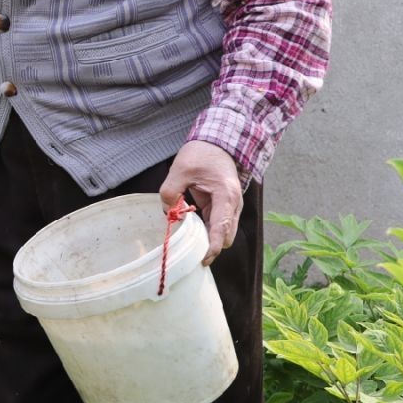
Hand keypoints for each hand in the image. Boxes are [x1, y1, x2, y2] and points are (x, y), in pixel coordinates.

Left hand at [159, 140, 242, 264]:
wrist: (217, 143)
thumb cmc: (201, 154)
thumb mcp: (180, 170)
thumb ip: (171, 192)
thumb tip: (169, 213)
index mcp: (226, 195)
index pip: (222, 229)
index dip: (213, 247)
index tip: (202, 259)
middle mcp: (233, 204)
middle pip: (226, 236)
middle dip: (211, 246)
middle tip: (188, 251)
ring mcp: (231, 206)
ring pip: (223, 233)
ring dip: (208, 239)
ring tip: (188, 243)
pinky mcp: (223, 206)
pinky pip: (217, 225)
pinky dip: (206, 231)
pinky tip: (191, 231)